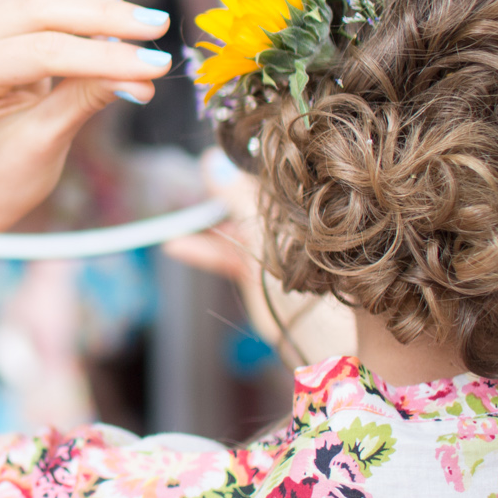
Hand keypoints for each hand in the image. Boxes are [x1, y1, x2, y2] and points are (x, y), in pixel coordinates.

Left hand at [0, 0, 171, 330]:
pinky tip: (109, 22)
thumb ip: (89, 97)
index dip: (104, 54)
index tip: (156, 63)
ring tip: (135, 27)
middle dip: (103, 15)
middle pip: (37, 3)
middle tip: (157, 30)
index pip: (41, 49)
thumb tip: (145, 73)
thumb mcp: (45, 143)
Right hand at [164, 153, 355, 367]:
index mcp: (301, 207)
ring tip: (173, 222)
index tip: (213, 159)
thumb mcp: (268, 233)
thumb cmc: (308, 279)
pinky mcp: (261, 273)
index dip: (239, 166)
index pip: (267, 175)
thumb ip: (237, 197)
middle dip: (218, 193)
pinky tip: (176, 246)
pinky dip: (203, 250)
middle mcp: (288, 223)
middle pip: (247, 198)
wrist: (323, 338)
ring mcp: (274, 248)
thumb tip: (208, 159)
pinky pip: (227, 253)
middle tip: (191, 183)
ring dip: (203, 224)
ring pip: (233, 226)